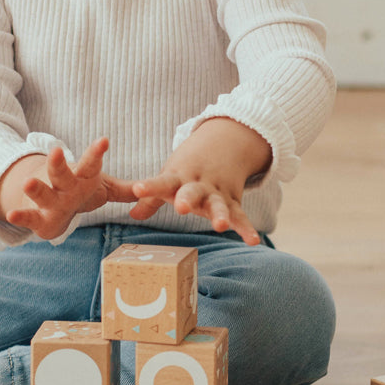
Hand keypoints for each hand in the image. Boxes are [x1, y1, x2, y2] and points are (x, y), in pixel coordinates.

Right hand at [0, 137, 135, 239]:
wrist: (49, 203)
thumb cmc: (79, 192)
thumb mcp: (103, 188)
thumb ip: (124, 189)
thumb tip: (148, 187)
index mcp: (83, 177)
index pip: (91, 162)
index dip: (96, 152)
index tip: (104, 141)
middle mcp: (64, 186)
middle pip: (62, 173)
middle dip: (59, 163)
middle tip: (57, 151)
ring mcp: (49, 200)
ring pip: (43, 193)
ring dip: (36, 188)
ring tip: (28, 183)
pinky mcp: (39, 218)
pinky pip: (30, 217)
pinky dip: (21, 216)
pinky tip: (12, 214)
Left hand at [130, 118, 270, 245]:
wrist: (224, 144)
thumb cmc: (189, 167)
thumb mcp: (169, 177)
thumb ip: (151, 198)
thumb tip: (132, 215)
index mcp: (178, 177)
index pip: (161, 182)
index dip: (149, 187)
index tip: (138, 188)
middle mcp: (198, 185)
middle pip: (192, 192)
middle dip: (187, 199)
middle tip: (181, 208)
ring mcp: (217, 192)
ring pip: (218, 204)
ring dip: (219, 214)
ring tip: (220, 226)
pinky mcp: (233, 200)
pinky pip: (240, 215)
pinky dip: (247, 228)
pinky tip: (252, 241)